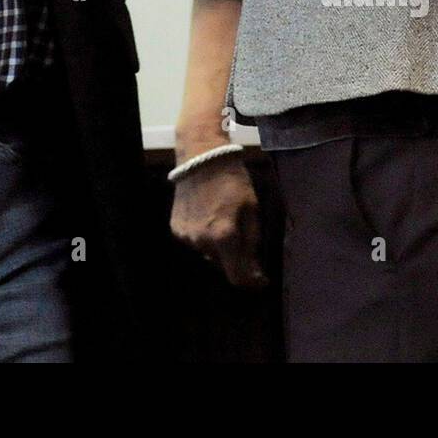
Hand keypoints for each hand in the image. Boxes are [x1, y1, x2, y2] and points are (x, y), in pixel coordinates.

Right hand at [170, 153, 266, 289]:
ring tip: (223, 221)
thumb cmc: (232, 180)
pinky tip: (208, 216)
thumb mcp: (252, 209)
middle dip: (236, 258)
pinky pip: (195, 242)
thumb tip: (255, 272)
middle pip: (223, 266)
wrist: (201, 156)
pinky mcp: (176, 228)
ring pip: (208, 254)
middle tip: (243, 237)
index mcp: (224, 236)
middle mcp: (202, 241)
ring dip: (219, 247)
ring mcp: (186, 236)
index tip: (261, 277)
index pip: (237, 277)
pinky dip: (204, 236)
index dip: (251, 281)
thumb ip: (252, 243)